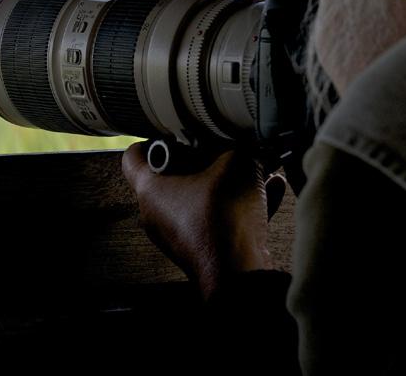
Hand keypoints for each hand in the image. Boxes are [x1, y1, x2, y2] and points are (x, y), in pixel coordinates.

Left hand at [122, 142, 286, 299]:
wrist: (239, 273)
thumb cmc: (224, 220)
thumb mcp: (235, 163)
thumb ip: (237, 144)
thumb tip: (244, 137)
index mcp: (150, 190)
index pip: (134, 156)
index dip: (155, 136)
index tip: (178, 131)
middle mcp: (157, 214)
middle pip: (173, 174)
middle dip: (204, 158)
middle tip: (226, 147)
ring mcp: (178, 234)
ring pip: (200, 196)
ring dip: (228, 181)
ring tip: (257, 168)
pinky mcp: (201, 248)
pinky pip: (218, 217)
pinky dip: (240, 203)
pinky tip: (271, 189)